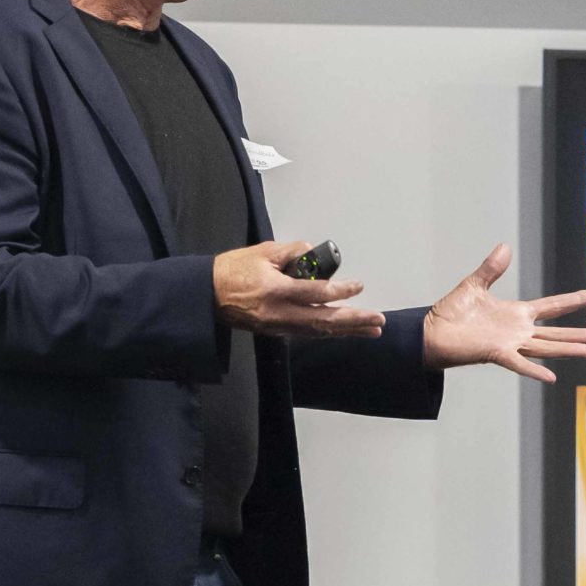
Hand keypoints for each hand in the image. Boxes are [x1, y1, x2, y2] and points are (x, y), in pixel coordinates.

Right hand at [213, 241, 386, 337]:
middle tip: (378, 319)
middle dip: (354, 320)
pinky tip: (346, 329)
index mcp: (275, 290)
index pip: (314, 293)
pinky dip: (329, 331)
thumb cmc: (233, 270)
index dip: (340, 290)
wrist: (207, 294)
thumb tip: (314, 255)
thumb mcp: (263, 252)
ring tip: (372, 329)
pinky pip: (308, 332)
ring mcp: (277, 325)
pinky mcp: (276, 331)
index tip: (359, 286)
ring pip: (319, 330)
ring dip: (348, 330)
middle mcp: (279, 313)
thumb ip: (293, 253)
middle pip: (323, 320)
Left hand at [421, 243, 585, 381]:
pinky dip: (533, 369)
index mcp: (517, 313)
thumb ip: (491, 269)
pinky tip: (552, 377)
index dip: (576, 300)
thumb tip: (505, 247)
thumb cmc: (450, 313)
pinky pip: (518, 362)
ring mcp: (509, 344)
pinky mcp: (495, 353)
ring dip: (571, 350)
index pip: (554, 306)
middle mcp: (519, 331)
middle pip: (559, 333)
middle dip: (585, 335)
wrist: (430, 333)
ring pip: (548, 348)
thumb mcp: (474, 285)